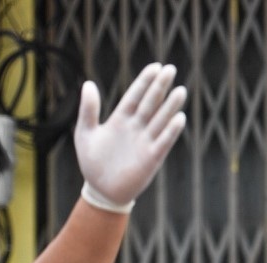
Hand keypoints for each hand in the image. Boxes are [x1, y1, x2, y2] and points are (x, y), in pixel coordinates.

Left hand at [74, 63, 186, 209]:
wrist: (101, 191)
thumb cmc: (92, 163)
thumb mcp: (85, 133)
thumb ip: (88, 110)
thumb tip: (88, 84)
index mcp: (121, 119)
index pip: (135, 96)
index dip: (145, 82)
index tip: (156, 67)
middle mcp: (136, 128)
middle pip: (151, 104)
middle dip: (160, 87)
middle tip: (171, 70)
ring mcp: (145, 142)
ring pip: (160, 120)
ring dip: (170, 106)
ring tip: (180, 91)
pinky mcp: (151, 159)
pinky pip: (163, 142)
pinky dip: (171, 131)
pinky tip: (179, 118)